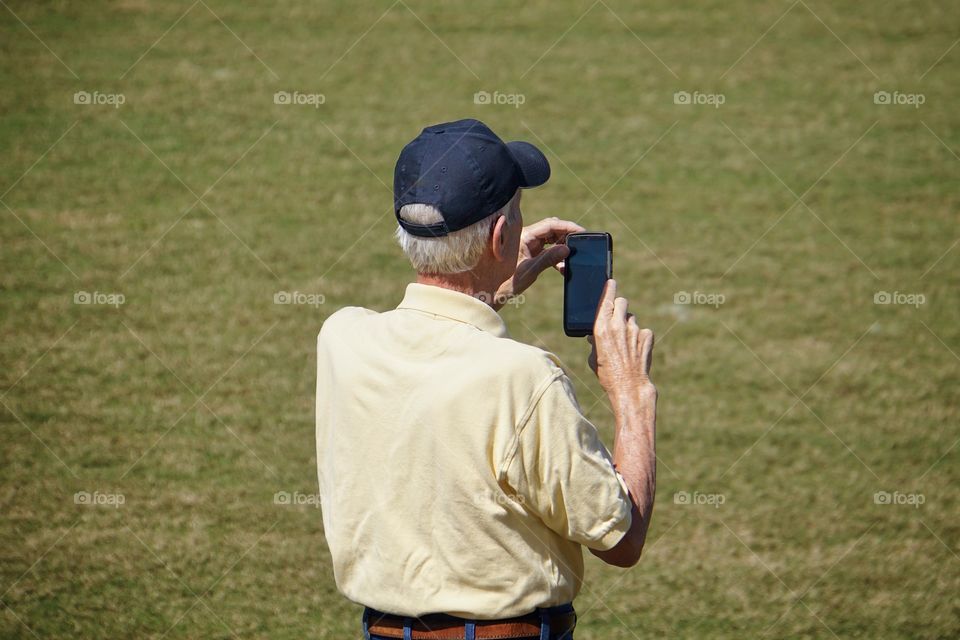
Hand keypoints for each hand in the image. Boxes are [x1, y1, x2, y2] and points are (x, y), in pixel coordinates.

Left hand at [493, 217, 584, 310]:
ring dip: (562, 246)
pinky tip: (562, 266)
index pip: (550, 225)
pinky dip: (556, 254)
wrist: (494, 291)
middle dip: (566, 235)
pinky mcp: (529, 252)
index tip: (581, 232)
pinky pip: (547, 248)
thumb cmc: (508, 282)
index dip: (568, 226)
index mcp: (525, 236)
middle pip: (552, 229)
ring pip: (551, 238)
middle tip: (579, 245)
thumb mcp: (531, 270)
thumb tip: (567, 249)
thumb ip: (549, 259)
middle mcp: (526, 236)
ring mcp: (528, 243)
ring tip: (570, 258)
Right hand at [588, 279, 654, 396]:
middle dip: (619, 306)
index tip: (610, 282)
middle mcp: (618, 325)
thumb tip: (594, 335)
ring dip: (628, 325)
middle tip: (617, 315)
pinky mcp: (647, 336)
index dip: (608, 289)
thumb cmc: (607, 374)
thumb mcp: (594, 357)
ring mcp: (634, 330)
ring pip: (632, 318)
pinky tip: (636, 349)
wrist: (629, 387)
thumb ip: (595, 341)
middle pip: (622, 301)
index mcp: (601, 328)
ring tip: (625, 343)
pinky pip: (642, 330)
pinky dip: (640, 337)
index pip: (606, 300)